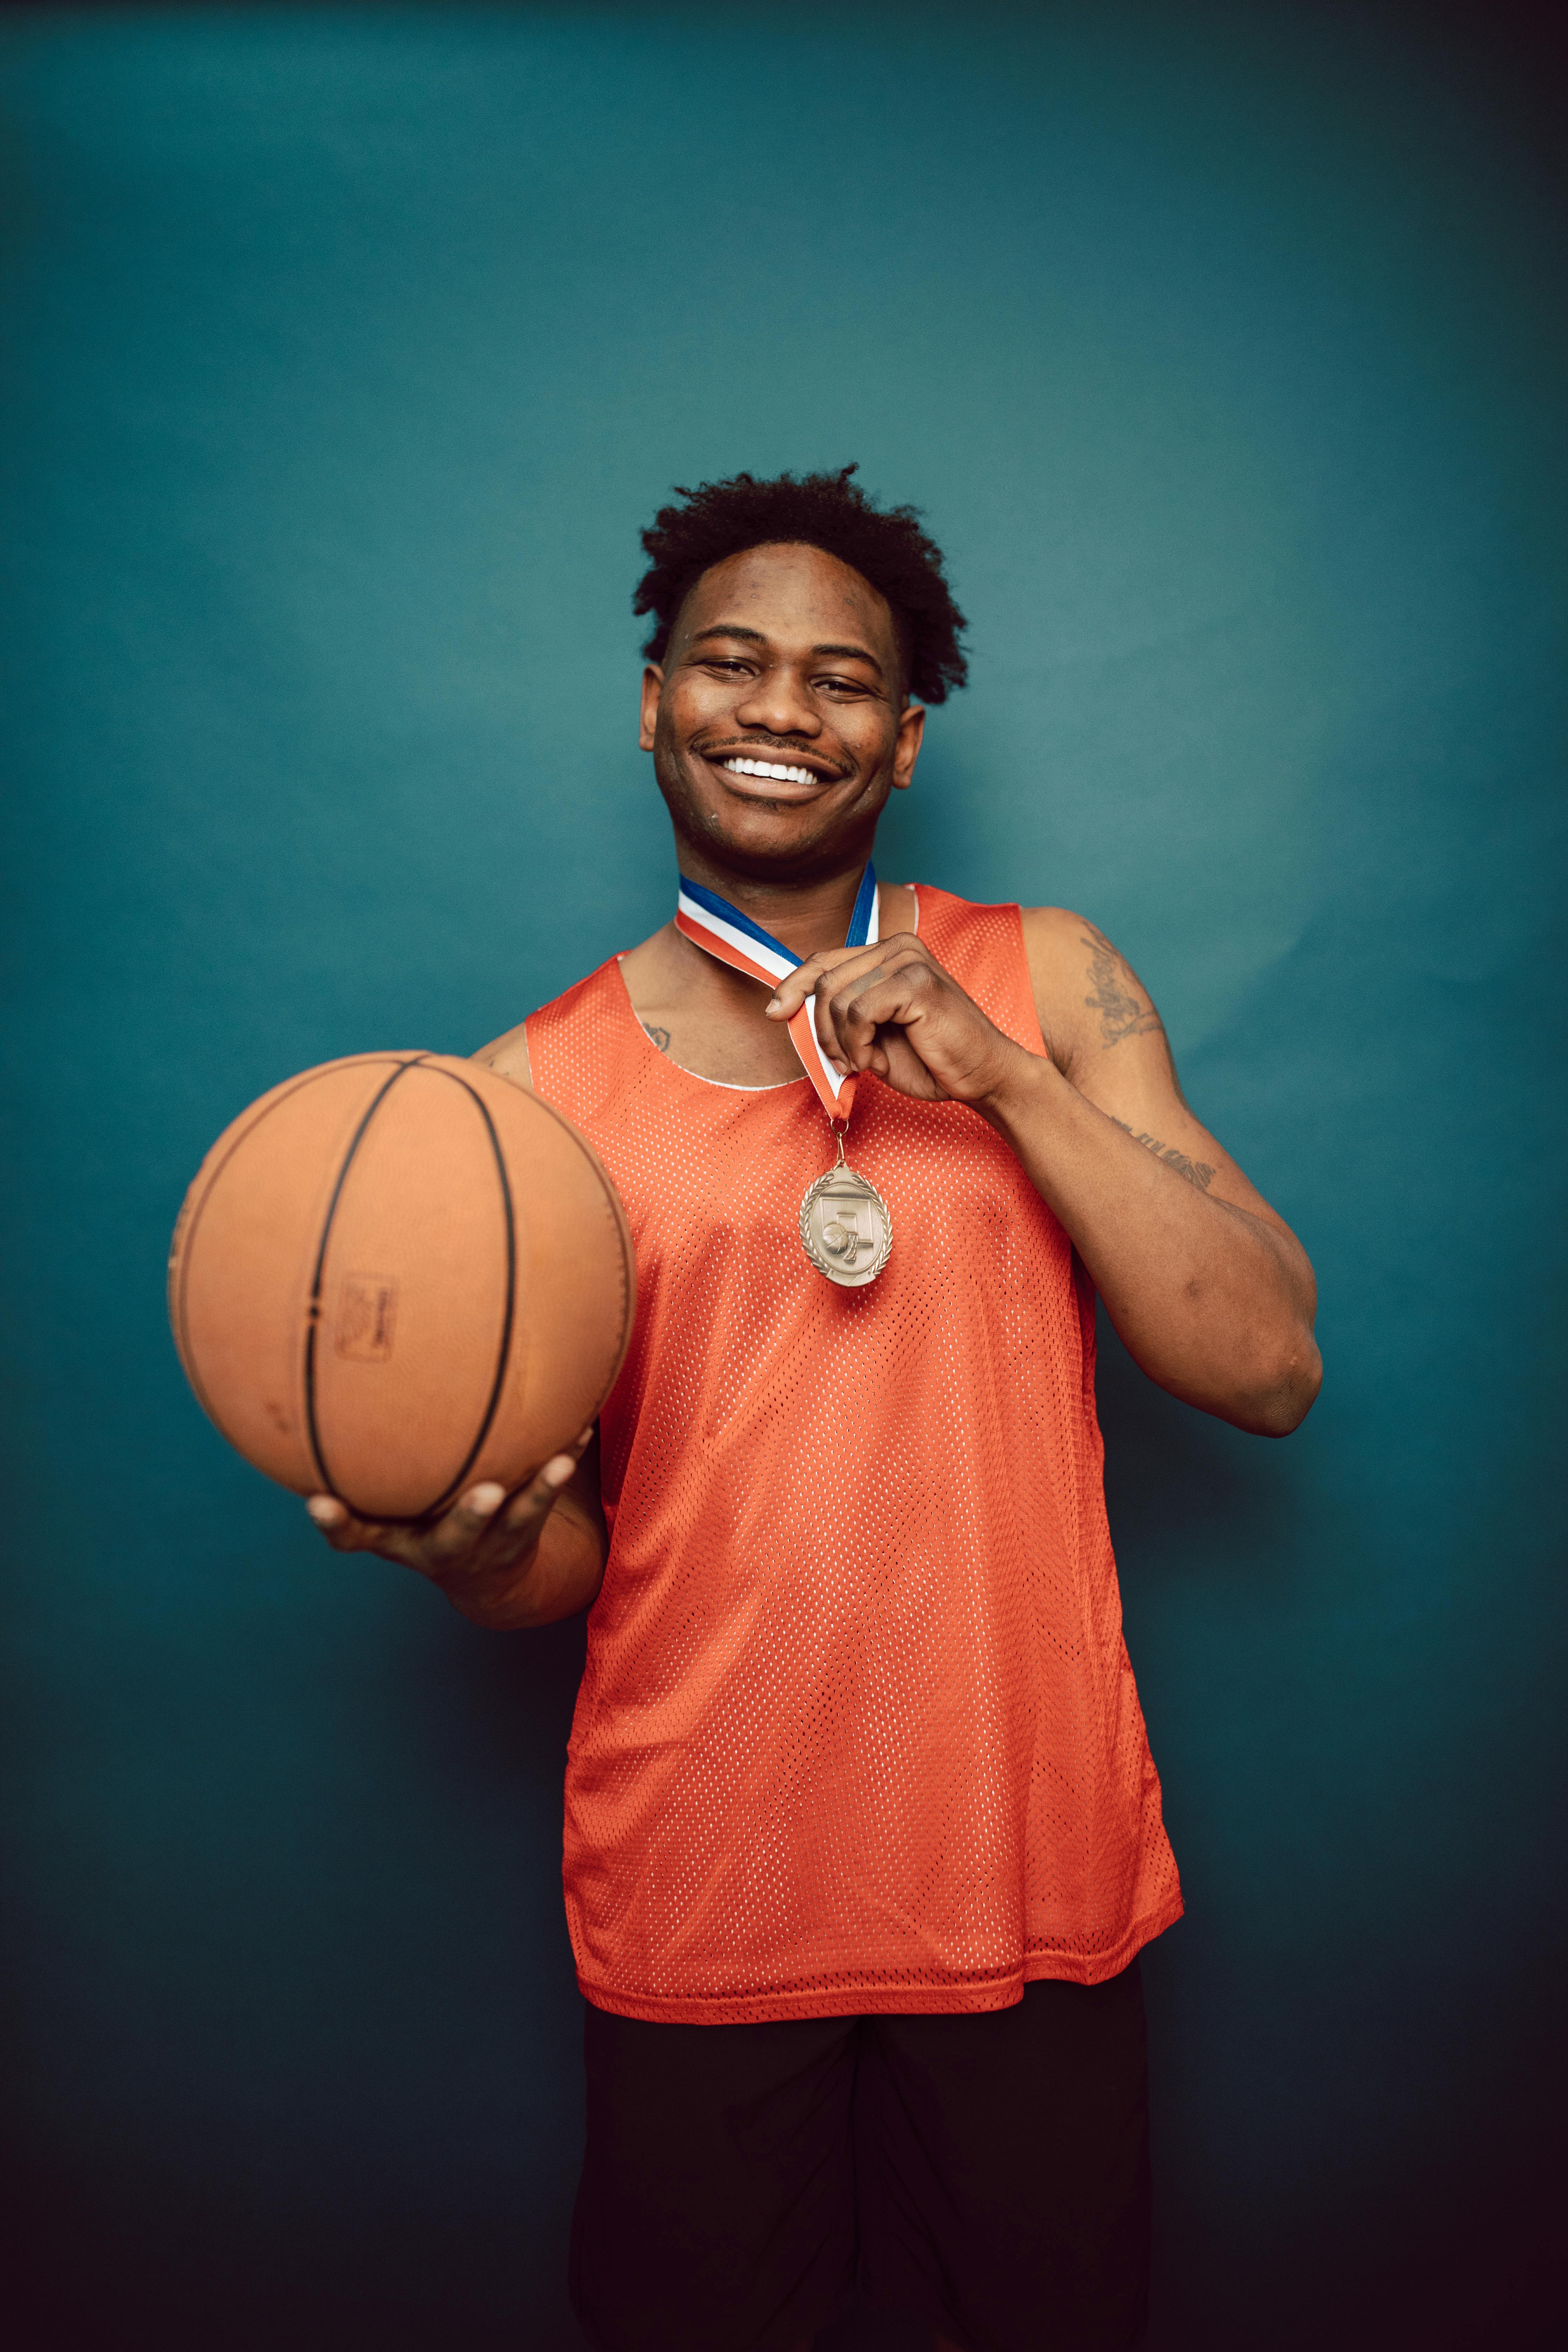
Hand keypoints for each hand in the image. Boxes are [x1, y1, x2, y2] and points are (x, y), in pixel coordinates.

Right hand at [305, 1426, 594, 1599]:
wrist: (485, 1579)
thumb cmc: (419, 1518)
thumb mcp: (385, 1504)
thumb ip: (365, 1458)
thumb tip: (330, 1375)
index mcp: (394, 1538)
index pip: (354, 1535)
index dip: (336, 1522)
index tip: (320, 1503)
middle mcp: (441, 1548)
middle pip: (454, 1537)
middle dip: (469, 1517)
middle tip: (486, 1494)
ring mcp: (487, 1546)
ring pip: (517, 1522)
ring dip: (538, 1493)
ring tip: (559, 1464)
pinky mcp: (523, 1535)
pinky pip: (548, 1499)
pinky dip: (564, 1464)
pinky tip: (581, 1432)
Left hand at [766, 933, 1027, 1106]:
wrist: (981, 1075)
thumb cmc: (930, 1058)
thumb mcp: (871, 1036)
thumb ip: (839, 1017)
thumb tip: (787, 1009)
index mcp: (888, 954)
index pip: (824, 960)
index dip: (793, 985)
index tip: (773, 1011)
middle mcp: (898, 947)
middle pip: (825, 980)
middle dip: (821, 1030)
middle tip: (841, 1060)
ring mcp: (909, 961)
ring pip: (838, 998)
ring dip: (840, 1041)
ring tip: (862, 1061)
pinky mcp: (917, 982)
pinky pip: (858, 1011)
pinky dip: (856, 1043)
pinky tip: (872, 1059)